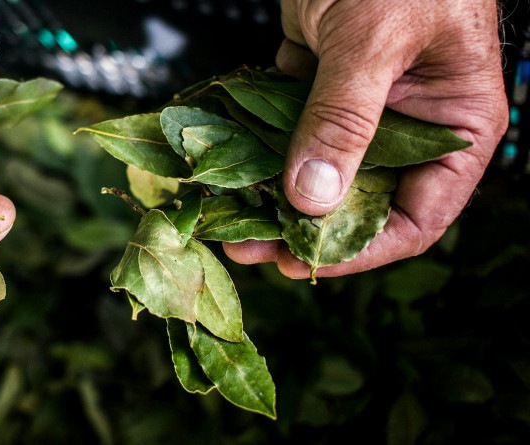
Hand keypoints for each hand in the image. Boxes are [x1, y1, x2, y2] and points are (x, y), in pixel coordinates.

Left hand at [223, 0, 507, 277]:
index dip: (361, 250)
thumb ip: (345, 118)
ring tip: (224, 216)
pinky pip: (283, 132)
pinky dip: (253, 151)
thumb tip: (312, 198)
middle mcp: (407, 128)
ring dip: (268, 196)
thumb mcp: (375, 42)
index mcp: (452, 127)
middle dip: (301, 230)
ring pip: (313, 173)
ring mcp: (357, 111)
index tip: (304, 261)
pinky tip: (220, 169)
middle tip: (247, 247)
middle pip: (356, 204)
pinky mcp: (315, 88)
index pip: (415, 217)